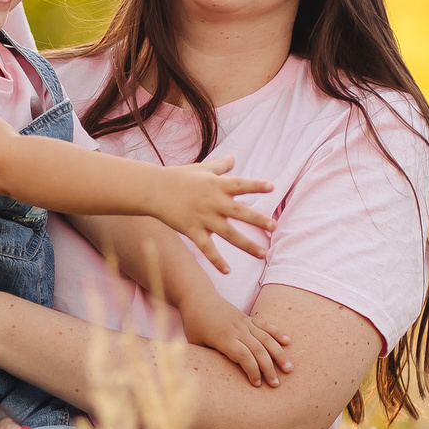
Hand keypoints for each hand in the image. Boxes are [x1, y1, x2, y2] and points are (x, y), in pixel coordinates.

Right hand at [151, 156, 274, 272]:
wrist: (154, 189)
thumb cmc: (179, 176)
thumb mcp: (202, 168)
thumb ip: (220, 166)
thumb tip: (234, 158)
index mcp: (217, 185)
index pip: (240, 184)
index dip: (256, 185)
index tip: (272, 187)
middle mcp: (213, 202)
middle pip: (239, 212)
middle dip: (257, 219)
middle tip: (274, 226)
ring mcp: (203, 218)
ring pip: (228, 234)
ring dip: (247, 245)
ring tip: (263, 254)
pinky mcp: (192, 230)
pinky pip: (207, 248)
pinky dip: (217, 260)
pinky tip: (228, 271)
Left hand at [183, 296, 292, 386]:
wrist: (198, 297)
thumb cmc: (194, 324)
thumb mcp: (195, 344)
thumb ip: (208, 358)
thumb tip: (215, 376)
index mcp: (223, 338)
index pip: (244, 357)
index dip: (253, 371)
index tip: (256, 384)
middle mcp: (237, 330)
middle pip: (259, 350)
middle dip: (269, 369)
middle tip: (276, 384)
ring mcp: (244, 323)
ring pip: (266, 339)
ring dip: (279, 354)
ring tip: (289, 369)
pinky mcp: (247, 318)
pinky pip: (266, 325)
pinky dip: (277, 333)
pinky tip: (288, 342)